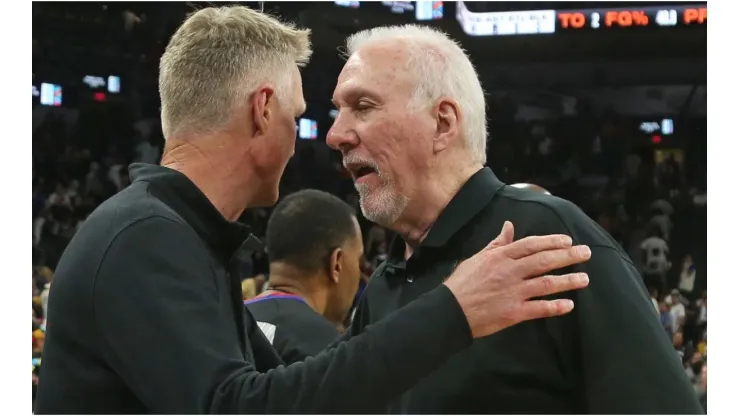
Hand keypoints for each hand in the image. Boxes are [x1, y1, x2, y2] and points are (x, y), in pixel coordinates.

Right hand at [444, 221, 590, 337]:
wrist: (450, 310)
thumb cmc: (462, 283)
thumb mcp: (477, 258)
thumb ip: (497, 244)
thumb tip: (509, 226)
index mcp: (500, 257)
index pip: (531, 245)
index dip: (551, 242)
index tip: (568, 240)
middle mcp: (510, 272)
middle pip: (544, 261)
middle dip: (567, 256)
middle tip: (586, 253)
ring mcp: (513, 292)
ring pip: (546, 284)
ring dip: (568, 281)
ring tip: (585, 279)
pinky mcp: (514, 312)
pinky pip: (539, 309)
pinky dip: (555, 307)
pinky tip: (569, 305)